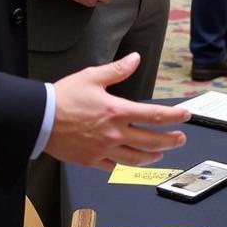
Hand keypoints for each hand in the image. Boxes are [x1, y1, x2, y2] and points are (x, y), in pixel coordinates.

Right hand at [45, 52, 188, 169]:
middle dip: (170, 141)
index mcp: (117, 111)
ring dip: (153, 156)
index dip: (174, 116)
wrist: (40, 119)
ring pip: (136, 158)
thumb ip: (118, 69)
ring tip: (161, 153)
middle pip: (151, 141)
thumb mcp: (93, 76)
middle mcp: (114, 133)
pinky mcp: (91, 160)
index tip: (185, 116)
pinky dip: (127, 167)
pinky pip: (114, 167)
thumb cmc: (64, 96)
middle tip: (181, 139)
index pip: (154, 115)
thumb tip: (135, 59)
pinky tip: (132, 163)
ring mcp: (103, 150)